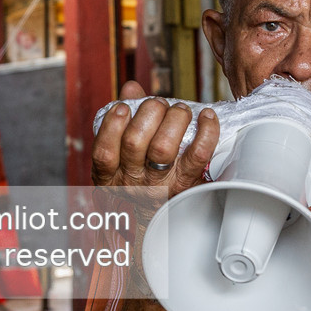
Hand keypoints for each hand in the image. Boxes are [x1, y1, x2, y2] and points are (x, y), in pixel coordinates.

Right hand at [91, 81, 218, 197]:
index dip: (113, 124)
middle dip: (148, 112)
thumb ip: (124, 120)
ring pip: (163, 147)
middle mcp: (133, 182)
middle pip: (134, 141)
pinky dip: (205, 131)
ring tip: (179, 110)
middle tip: (159, 104)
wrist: (156, 221)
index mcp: (110, 175)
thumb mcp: (119, 160)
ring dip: (173, 118)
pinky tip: (206, 116)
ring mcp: (160, 184)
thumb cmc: (138, 184)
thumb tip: (131, 88)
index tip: (123, 108)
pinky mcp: (186, 184)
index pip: (104, 151)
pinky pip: (197, 155)